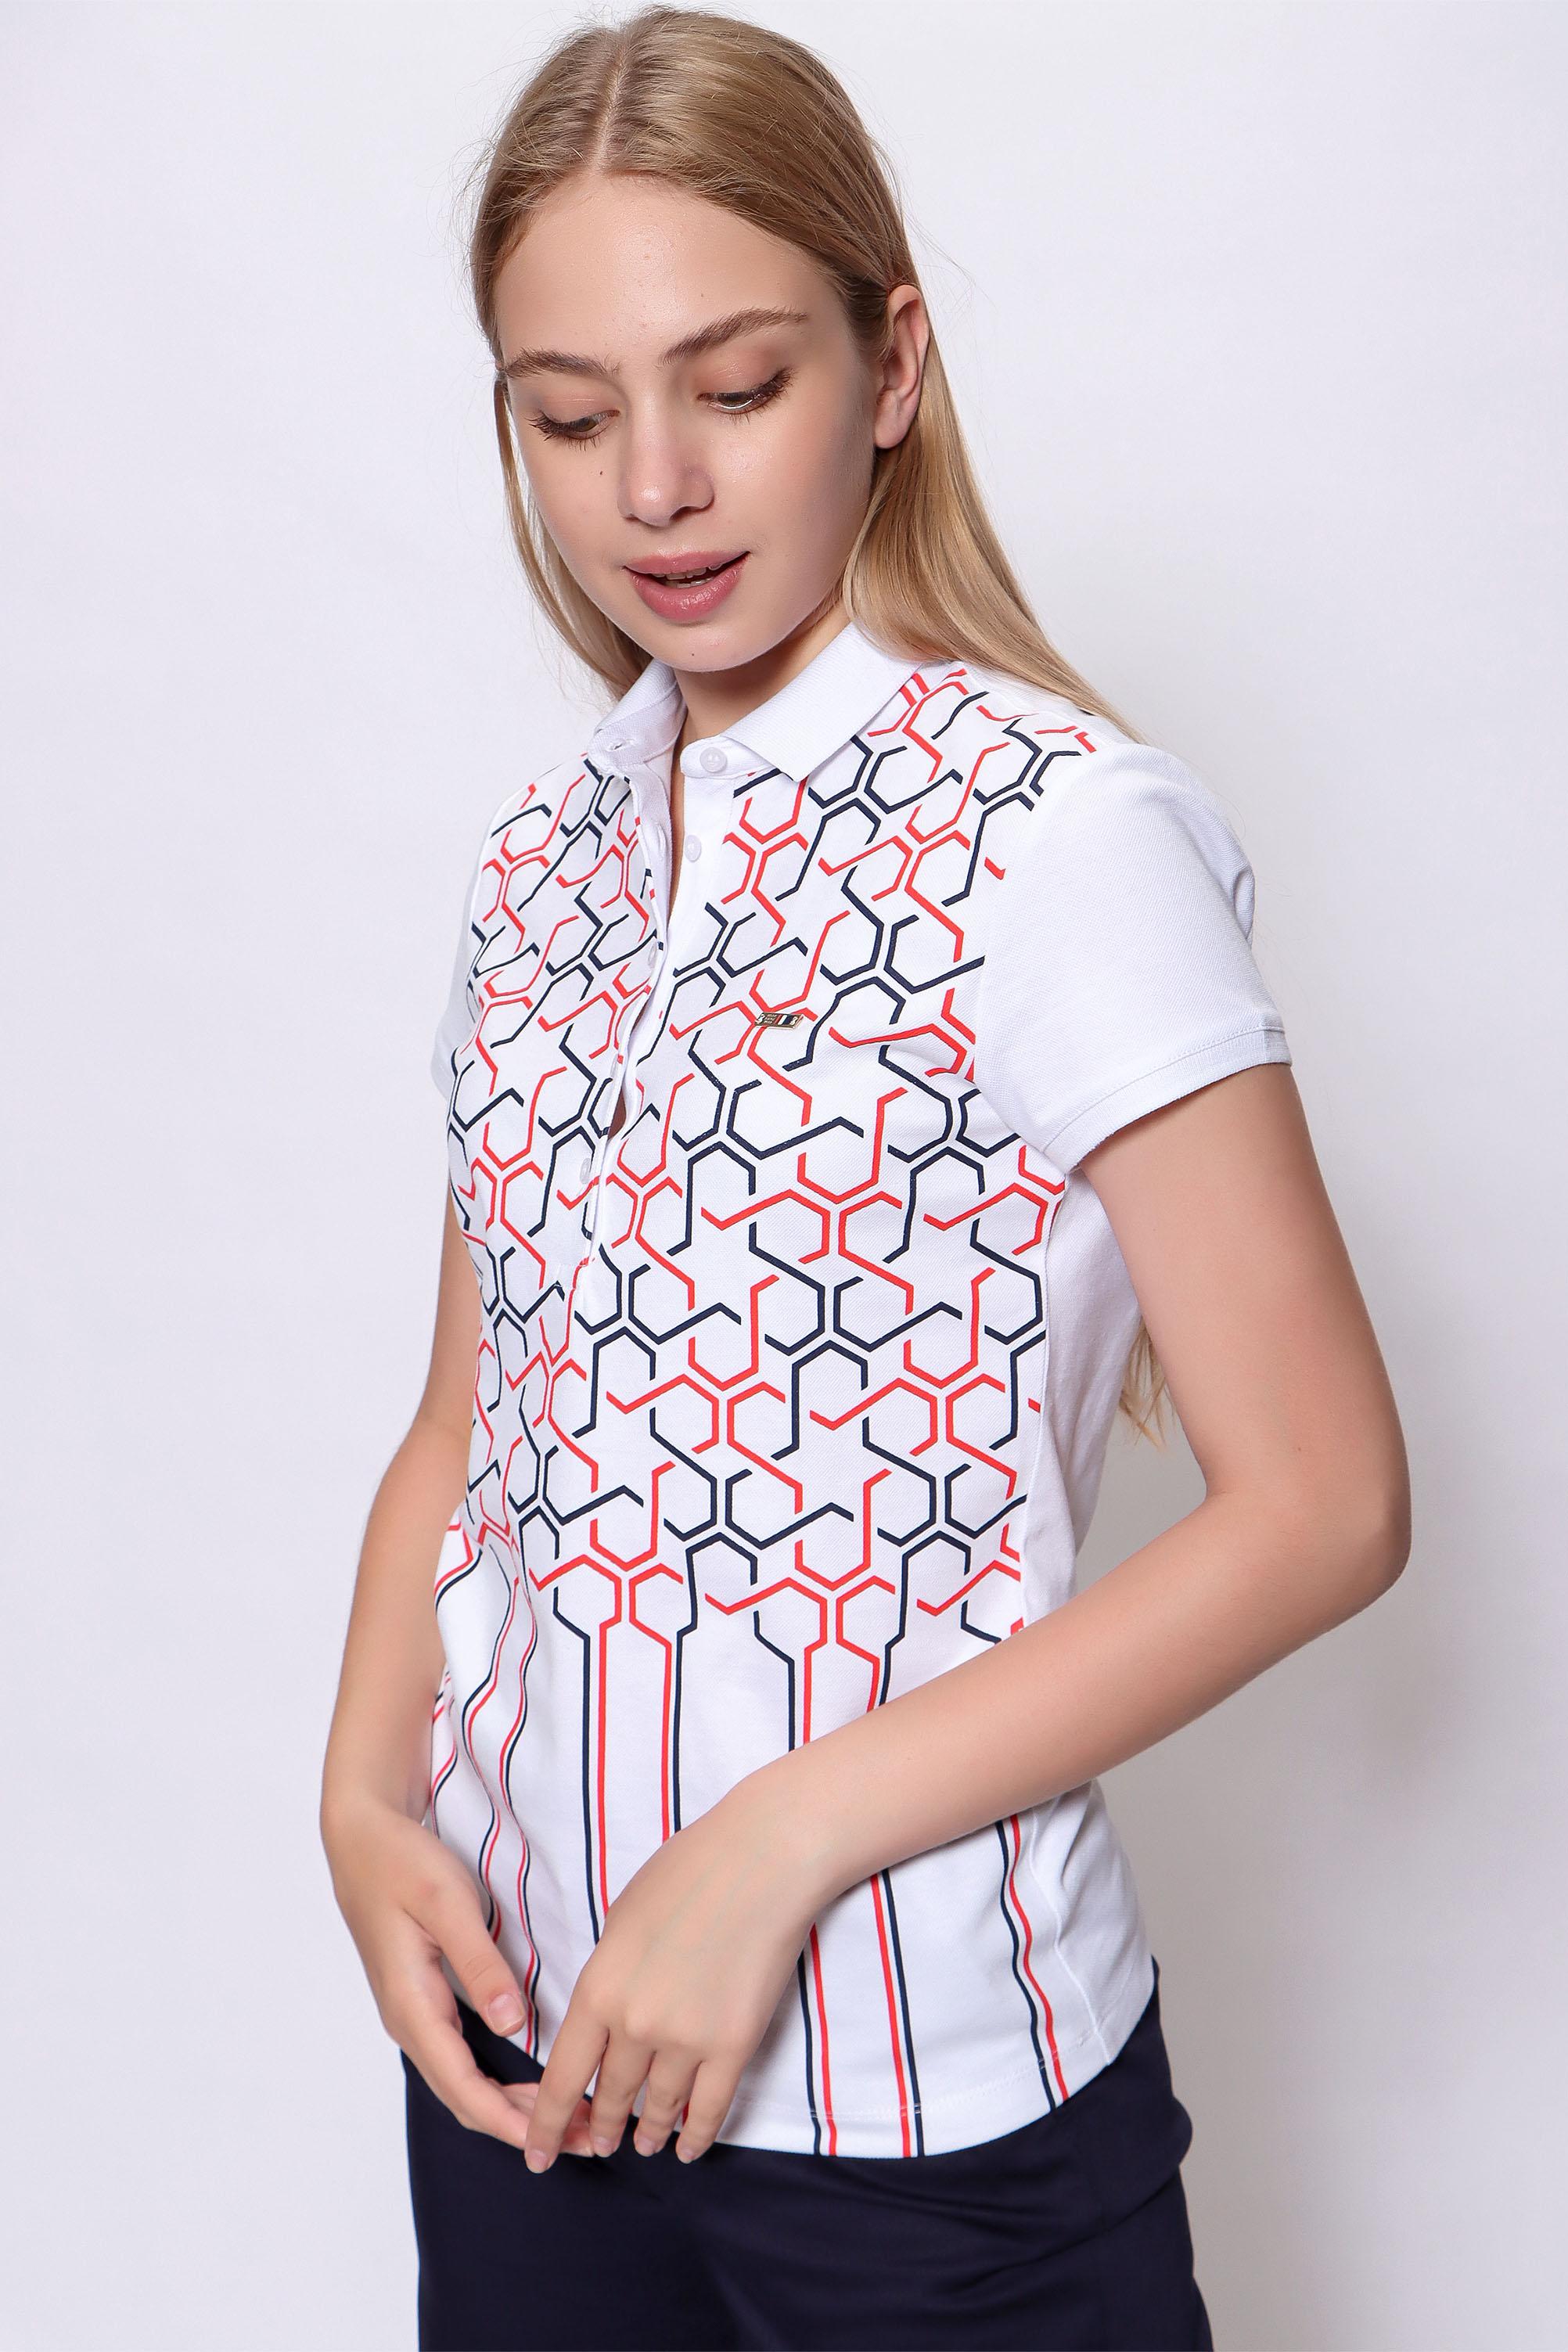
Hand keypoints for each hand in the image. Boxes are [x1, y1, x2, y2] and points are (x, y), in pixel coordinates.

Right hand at [324, 1794, 594, 2156]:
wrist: (361, 1837)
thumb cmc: (402, 1863)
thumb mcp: (446, 1903)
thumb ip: (478, 1963)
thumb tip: (510, 2025)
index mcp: (412, 2006)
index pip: (463, 2089)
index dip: (509, 2122)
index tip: (554, 2141)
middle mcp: (410, 2021)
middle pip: (466, 2098)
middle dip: (522, 2125)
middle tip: (583, 2135)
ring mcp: (415, 2013)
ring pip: (464, 2082)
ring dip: (512, 2105)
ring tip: (568, 2113)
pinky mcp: (424, 1999)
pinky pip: (461, 2058)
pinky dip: (498, 2080)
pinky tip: (532, 2076)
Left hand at [522, 1778, 822, 2170]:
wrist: (762, 1859)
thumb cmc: (689, 1873)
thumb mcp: (622, 1920)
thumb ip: (608, 1977)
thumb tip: (606, 2017)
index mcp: (599, 1989)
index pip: (561, 2077)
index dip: (546, 2124)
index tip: (535, 2154)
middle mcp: (636, 2025)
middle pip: (610, 2096)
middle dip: (601, 2127)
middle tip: (596, 2145)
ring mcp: (687, 2040)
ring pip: (660, 2108)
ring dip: (649, 2133)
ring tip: (644, 2145)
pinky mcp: (735, 2045)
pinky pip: (710, 2109)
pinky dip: (697, 2135)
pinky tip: (689, 2147)